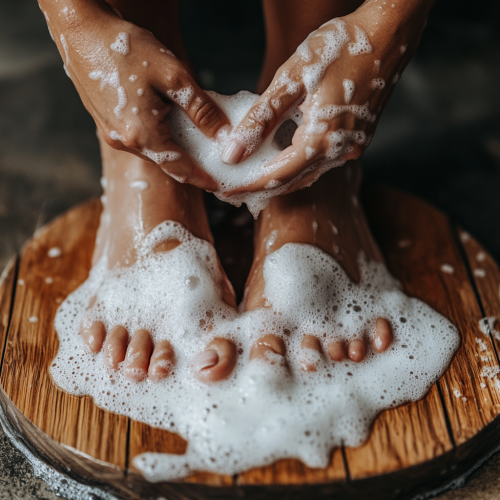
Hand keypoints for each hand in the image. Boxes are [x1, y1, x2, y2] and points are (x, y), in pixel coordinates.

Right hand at [46, 2, 229, 190]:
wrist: (81, 30)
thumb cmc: (126, 48)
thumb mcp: (174, 76)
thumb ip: (202, 110)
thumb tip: (225, 135)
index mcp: (141, 135)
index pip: (180, 169)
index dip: (202, 179)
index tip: (219, 186)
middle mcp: (125, 142)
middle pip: (166, 162)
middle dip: (191, 163)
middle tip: (213, 161)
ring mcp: (113, 134)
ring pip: (153, 151)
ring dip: (174, 149)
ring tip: (196, 140)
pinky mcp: (107, 124)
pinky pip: (140, 139)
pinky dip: (159, 137)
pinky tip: (171, 123)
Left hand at [221, 1, 428, 195]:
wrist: (387, 34)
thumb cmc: (340, 48)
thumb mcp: (291, 79)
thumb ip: (260, 119)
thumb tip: (234, 152)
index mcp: (323, 139)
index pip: (277, 176)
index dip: (249, 185)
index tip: (224, 191)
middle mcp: (341, 152)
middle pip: (293, 182)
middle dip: (262, 187)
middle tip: (233, 188)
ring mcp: (352, 148)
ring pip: (308, 174)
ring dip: (280, 178)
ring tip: (251, 175)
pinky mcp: (357, 140)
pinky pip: (322, 162)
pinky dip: (298, 165)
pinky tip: (281, 159)